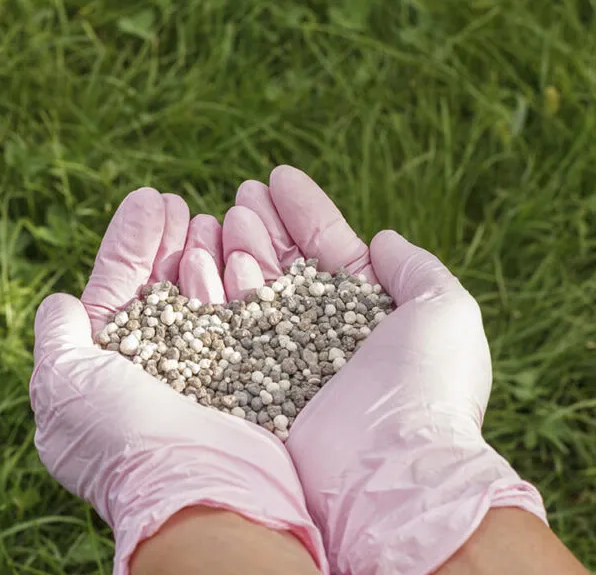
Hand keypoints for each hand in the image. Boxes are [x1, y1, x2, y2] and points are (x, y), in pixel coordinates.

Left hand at [31, 188, 327, 573]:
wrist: (198, 490)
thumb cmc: (122, 435)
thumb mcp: (64, 384)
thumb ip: (58, 340)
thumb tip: (59, 303)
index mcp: (103, 373)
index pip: (114, 293)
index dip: (129, 245)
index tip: (150, 199)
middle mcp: (151, 374)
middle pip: (160, 290)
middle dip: (167, 242)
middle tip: (178, 200)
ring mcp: (200, 377)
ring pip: (202, 300)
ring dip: (203, 253)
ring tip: (209, 214)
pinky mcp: (245, 380)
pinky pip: (240, 319)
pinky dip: (239, 281)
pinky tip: (240, 247)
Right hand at [222, 166, 545, 573]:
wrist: (387, 472)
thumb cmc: (423, 389)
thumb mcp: (446, 313)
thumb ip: (417, 270)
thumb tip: (384, 238)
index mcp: (370, 318)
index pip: (330, 252)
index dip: (304, 212)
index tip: (276, 176)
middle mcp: (324, 339)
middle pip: (285, 268)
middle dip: (263, 227)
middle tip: (239, 195)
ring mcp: (285, 363)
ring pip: (252, 294)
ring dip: (237, 250)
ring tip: (220, 216)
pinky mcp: (251, 387)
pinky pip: (228, 330)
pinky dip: (214, 292)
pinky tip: (202, 259)